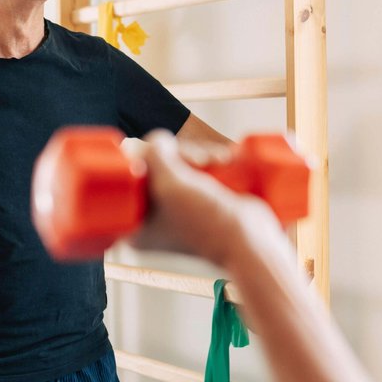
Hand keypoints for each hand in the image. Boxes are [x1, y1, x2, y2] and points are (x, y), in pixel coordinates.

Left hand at [130, 130, 278, 266]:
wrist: (251, 240)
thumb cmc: (206, 219)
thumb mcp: (170, 183)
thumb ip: (154, 155)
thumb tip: (158, 140)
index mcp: (136, 225)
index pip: (130, 175)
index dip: (150, 157)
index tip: (172, 160)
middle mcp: (153, 219)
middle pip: (155, 166)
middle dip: (181, 155)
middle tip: (200, 162)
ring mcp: (178, 210)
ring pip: (178, 164)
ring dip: (199, 154)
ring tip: (218, 161)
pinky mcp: (201, 202)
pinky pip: (196, 171)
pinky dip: (208, 161)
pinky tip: (222, 160)